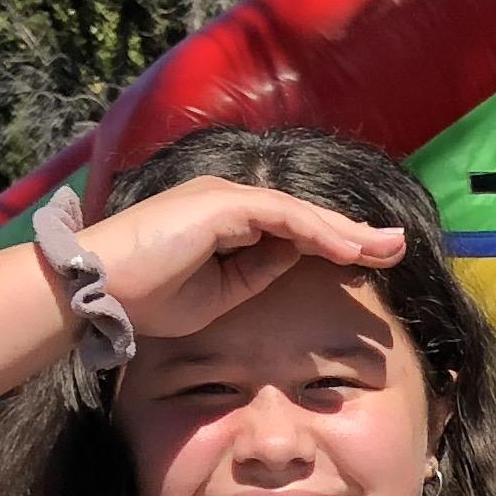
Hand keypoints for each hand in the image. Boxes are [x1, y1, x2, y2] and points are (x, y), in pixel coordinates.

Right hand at [89, 178, 407, 339]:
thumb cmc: (147, 298)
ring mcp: (224, 197)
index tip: (372, 261)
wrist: (98, 289)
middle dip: (355, 232)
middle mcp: (228, 200)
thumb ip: (255, 273)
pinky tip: (350, 248)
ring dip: (347, 231)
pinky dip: (318, 231)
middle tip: (398, 246)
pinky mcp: (220, 202)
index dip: (335, 242)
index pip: (294, 228)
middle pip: (306, 215)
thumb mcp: (218, 295)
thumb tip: (295, 259)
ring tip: (387, 247)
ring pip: (300, 212)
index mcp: (226, 220)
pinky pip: (282, 215)